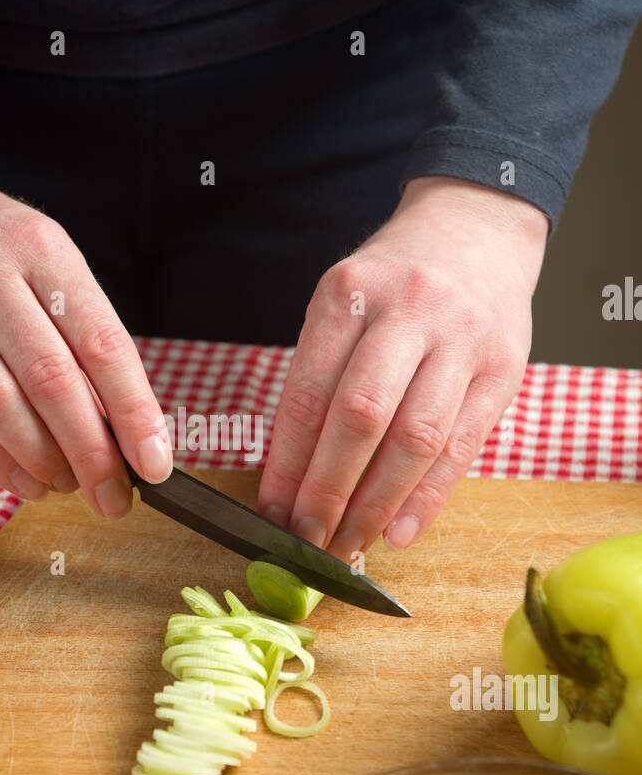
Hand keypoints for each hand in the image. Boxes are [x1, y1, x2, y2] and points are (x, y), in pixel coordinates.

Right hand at [0, 152, 172, 507]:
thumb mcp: (46, 261)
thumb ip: (79, 334)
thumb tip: (120, 427)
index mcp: (40, 249)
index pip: (102, 344)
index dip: (133, 413)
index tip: (155, 464)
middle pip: (51, 381)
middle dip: (91, 452)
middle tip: (114, 497)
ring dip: (44, 460)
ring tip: (71, 484)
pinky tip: (28, 481)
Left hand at [257, 176, 547, 558]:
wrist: (477, 228)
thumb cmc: (394, 282)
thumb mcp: (344, 301)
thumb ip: (321, 376)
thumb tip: (293, 476)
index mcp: (350, 292)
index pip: (310, 393)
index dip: (287, 462)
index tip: (271, 512)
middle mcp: (408, 311)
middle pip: (361, 417)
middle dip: (328, 491)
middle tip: (306, 541)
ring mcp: (461, 340)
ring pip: (415, 439)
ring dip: (376, 505)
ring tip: (348, 545)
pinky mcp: (503, 369)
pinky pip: (462, 447)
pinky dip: (427, 499)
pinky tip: (399, 533)